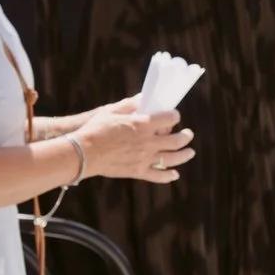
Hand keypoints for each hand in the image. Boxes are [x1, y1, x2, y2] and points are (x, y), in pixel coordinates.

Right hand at [72, 103, 192, 187]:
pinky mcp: (137, 171)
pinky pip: (157, 175)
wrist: (84, 153)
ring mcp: (144, 158)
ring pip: (172, 158)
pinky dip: (168, 175)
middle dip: (185, 136)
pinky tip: (174, 174)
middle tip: (188, 134)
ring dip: (184, 155)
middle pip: (176, 140)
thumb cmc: (95, 129)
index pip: (169, 119)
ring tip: (190, 152)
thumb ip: (130, 105)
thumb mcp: (112, 111)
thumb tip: (142, 98)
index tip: (174, 116)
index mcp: (143, 124)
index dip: (174, 116)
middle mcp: (148, 142)